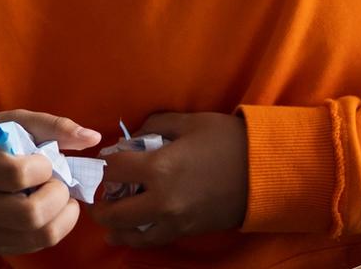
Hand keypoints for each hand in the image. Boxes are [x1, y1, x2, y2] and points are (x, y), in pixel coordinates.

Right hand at [0, 110, 101, 255]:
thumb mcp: (14, 122)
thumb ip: (53, 126)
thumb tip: (92, 137)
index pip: (15, 174)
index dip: (42, 167)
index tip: (43, 160)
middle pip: (29, 214)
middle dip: (57, 195)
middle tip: (56, 181)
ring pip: (38, 235)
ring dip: (63, 214)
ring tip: (59, 195)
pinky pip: (38, 245)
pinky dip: (57, 226)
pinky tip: (52, 208)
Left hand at [89, 112, 247, 248]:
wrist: (264, 171)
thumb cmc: (227, 140)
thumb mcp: (189, 122)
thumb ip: (154, 126)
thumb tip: (133, 138)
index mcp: (159, 168)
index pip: (114, 171)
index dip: (104, 165)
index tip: (103, 161)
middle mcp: (161, 200)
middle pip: (113, 211)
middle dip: (99, 202)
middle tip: (96, 193)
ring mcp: (173, 220)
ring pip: (129, 234)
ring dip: (114, 225)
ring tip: (108, 216)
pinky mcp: (185, 231)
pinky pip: (151, 239)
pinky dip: (135, 236)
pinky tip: (127, 231)